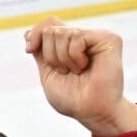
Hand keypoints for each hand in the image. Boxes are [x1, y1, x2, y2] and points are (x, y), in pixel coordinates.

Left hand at [22, 18, 136, 136]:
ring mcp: (96, 36)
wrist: (91, 112)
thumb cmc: (72, 98)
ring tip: (77, 72)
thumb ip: (40, 52)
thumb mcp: (47, 73)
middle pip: (50, 28)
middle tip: (65, 71)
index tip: (29, 49)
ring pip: (60, 33)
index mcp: (70, 45)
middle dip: (49, 54)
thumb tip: (28, 32)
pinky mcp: (108, 38)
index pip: (48, 24)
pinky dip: (74, 56)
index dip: (35, 34)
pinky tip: (85, 67)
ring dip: (62, 59)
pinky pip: (76, 37)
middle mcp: (83, 38)